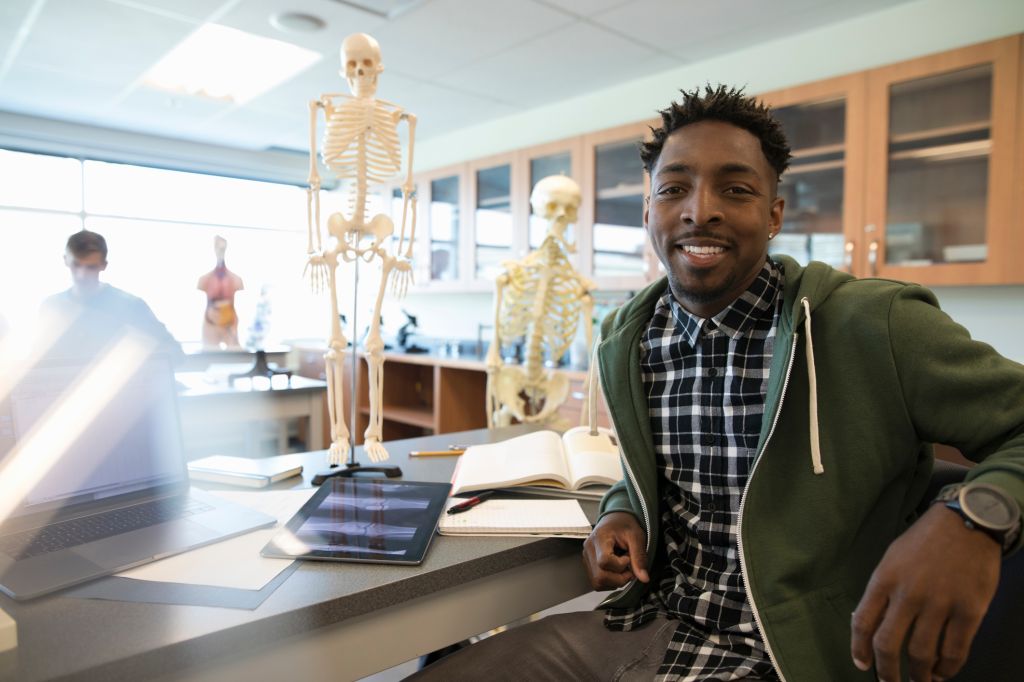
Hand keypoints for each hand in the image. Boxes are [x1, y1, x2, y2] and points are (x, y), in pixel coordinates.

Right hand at [582, 511, 649, 589]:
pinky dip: (610, 581)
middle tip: (629, 568)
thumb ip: (639, 557)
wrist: (615, 519)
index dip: (620, 565)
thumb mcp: (636, 537)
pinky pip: (597, 582)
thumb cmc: (625, 525)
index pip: (604, 562)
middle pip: (600, 577)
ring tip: (623, 568)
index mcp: (599, 538)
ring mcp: (586, 558)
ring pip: (597, 583)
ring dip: (614, 582)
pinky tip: (616, 570)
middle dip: (619, 578)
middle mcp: (589, 549)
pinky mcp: (588, 564)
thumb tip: (644, 578)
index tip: (628, 557)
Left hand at [851, 504, 1000, 681]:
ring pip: (922, 653)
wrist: (967, 522)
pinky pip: (955, 650)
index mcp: (884, 578)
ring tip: (920, 681)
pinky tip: (943, 673)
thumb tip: (871, 623)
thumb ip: (882, 589)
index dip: (860, 649)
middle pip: (889, 644)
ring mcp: (940, 603)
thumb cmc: (925, 540)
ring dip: (919, 675)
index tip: (862, 665)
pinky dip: (948, 668)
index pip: (863, 622)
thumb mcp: (893, 557)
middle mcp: (908, 594)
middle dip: (887, 671)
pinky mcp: (969, 611)